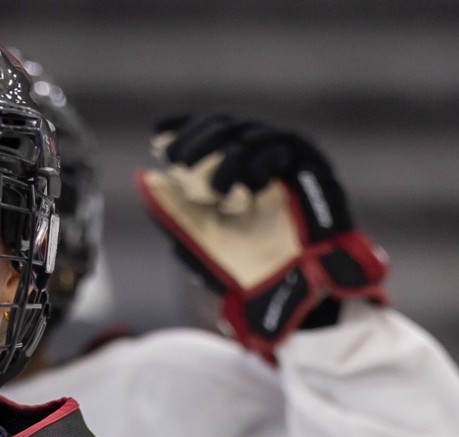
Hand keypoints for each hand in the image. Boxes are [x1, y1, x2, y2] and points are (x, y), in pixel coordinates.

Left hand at [135, 114, 386, 355]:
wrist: (287, 288)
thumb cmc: (243, 264)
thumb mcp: (199, 237)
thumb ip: (173, 210)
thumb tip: (146, 180)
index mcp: (233, 165)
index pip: (207, 131)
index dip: (183, 128)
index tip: (157, 134)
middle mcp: (259, 155)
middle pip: (226, 125)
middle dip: (197, 139)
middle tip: (176, 158)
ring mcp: (286, 157)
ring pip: (250, 134)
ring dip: (225, 157)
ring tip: (215, 191)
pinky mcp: (312, 165)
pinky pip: (282, 149)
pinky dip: (259, 165)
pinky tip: (246, 191)